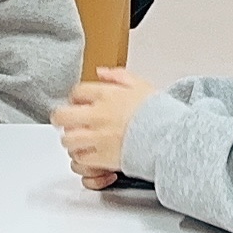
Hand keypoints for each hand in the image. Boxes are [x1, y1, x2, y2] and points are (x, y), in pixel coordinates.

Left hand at [54, 67, 153, 190]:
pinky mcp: (101, 158)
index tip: (80, 103)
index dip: (76, 98)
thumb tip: (101, 72)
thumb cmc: (160, 113)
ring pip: (68, 140)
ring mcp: (98, 137)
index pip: (77, 92)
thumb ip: (118, 76)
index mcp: (106, 95)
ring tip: (80, 140)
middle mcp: (98, 115)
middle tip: (68, 123)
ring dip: (72, 140)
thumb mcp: (141, 85)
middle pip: (62, 116)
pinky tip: (90, 156)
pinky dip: (82, 159)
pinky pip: (79, 160)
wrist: (170, 138)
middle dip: (62, 119)